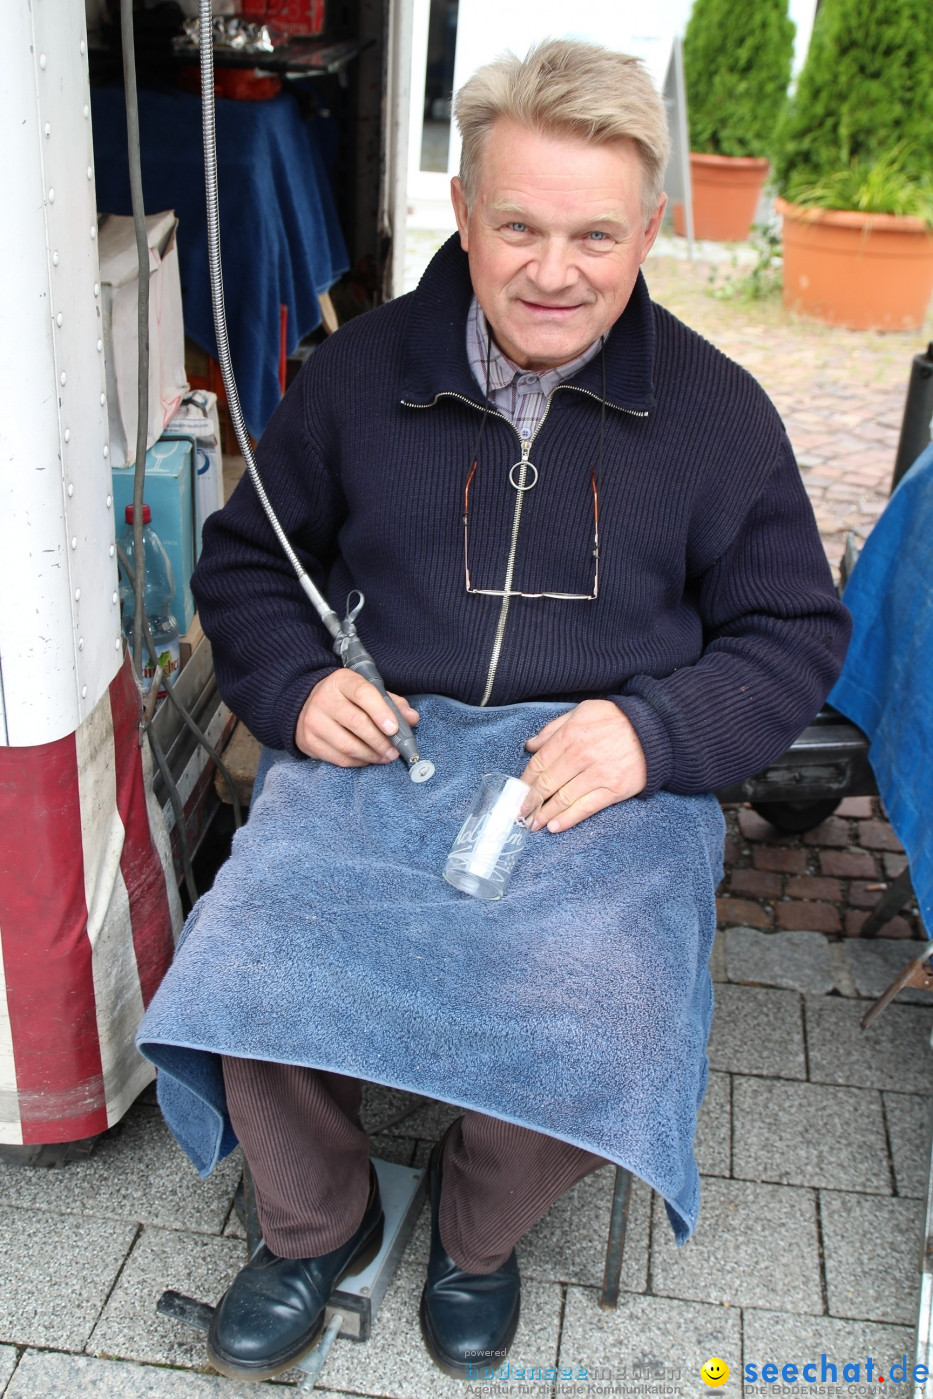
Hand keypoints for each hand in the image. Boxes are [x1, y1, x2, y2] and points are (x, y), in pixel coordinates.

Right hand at [295, 669, 418, 766]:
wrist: (305, 704)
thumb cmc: (345, 698)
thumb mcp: (366, 691)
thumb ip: (391, 703)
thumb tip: (412, 718)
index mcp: (342, 681)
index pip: (362, 693)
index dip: (380, 711)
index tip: (394, 728)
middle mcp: (324, 699)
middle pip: (357, 723)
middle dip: (380, 741)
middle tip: (394, 751)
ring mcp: (313, 721)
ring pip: (347, 745)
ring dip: (371, 755)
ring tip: (385, 757)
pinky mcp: (309, 742)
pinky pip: (338, 758)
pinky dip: (358, 762)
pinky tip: (368, 759)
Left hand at [520, 700, 646, 832]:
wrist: (656, 729)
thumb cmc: (617, 719)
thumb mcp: (582, 711)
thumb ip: (554, 728)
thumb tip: (530, 746)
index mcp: (571, 735)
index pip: (539, 763)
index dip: (525, 781)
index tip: (517, 792)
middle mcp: (581, 756)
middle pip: (547, 783)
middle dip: (530, 801)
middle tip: (519, 813)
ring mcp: (598, 775)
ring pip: (564, 798)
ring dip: (545, 814)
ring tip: (533, 824)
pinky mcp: (614, 790)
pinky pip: (586, 808)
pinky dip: (568, 819)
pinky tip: (554, 827)